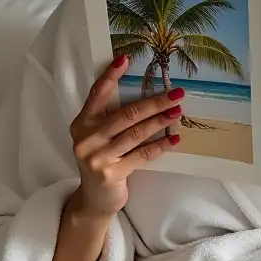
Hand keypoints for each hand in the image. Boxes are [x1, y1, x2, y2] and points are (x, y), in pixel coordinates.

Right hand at [68, 54, 183, 218]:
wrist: (93, 201)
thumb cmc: (101, 160)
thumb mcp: (98, 137)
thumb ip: (110, 118)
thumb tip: (145, 96)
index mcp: (82, 123)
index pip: (97, 94)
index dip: (111, 76)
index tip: (125, 59)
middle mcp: (87, 138)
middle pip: (126, 114)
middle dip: (154, 102)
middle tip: (176, 92)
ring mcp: (98, 157)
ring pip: (136, 133)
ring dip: (160, 121)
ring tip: (178, 111)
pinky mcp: (112, 173)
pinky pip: (142, 155)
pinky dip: (160, 146)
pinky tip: (174, 139)